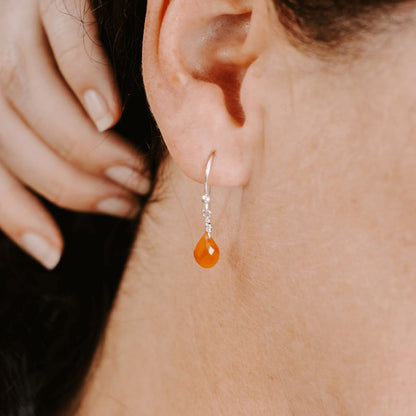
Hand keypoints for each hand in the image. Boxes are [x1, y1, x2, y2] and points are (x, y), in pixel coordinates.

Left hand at [0, 0, 149, 269]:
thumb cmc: (50, 44)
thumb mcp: (33, 86)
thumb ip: (42, 133)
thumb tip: (81, 187)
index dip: (14, 215)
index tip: (53, 253)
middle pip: (8, 137)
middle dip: (71, 187)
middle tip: (123, 207)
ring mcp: (9, 10)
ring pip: (34, 97)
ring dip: (91, 150)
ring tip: (136, 176)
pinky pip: (67, 34)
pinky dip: (88, 79)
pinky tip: (113, 115)